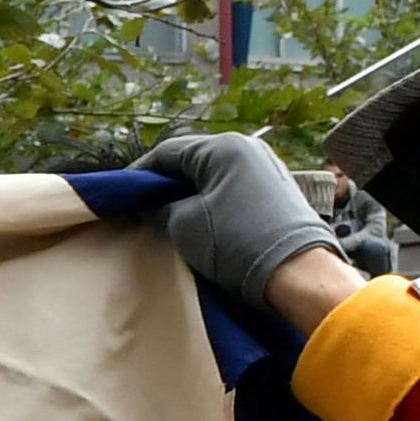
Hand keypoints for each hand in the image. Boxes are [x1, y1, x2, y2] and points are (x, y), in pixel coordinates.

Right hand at [140, 134, 353, 327]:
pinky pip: (233, 185)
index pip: (168, 152)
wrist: (299, 273)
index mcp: (223, 147)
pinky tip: (200, 219)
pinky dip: (211, 198)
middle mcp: (247, 147)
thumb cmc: (236, 243)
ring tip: (168, 215)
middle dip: (165, 182)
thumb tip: (148, 206)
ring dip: (189, 191)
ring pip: (214, 173)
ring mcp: (266, 166)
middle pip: (193, 160)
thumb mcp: (184, 226)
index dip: (139, 173)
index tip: (120, 194)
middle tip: (143, 206)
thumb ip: (159, 209)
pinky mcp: (277, 188)